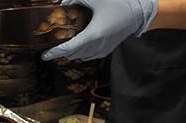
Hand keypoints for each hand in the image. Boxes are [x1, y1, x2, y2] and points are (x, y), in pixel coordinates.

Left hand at [42, 0, 156, 60]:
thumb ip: (75, 0)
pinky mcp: (109, 48)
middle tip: (51, 50)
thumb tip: (61, 3)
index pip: (69, 47)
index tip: (45, 55)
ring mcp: (105, 48)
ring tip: (62, 50)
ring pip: (83, 55)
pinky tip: (79, 51)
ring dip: (72, 54)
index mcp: (93, 34)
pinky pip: (92, 55)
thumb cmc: (119, 2)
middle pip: (75, 53)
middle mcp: (98, 45)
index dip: (56, 52)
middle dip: (62, 53)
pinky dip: (82, 54)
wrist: (140, 11)